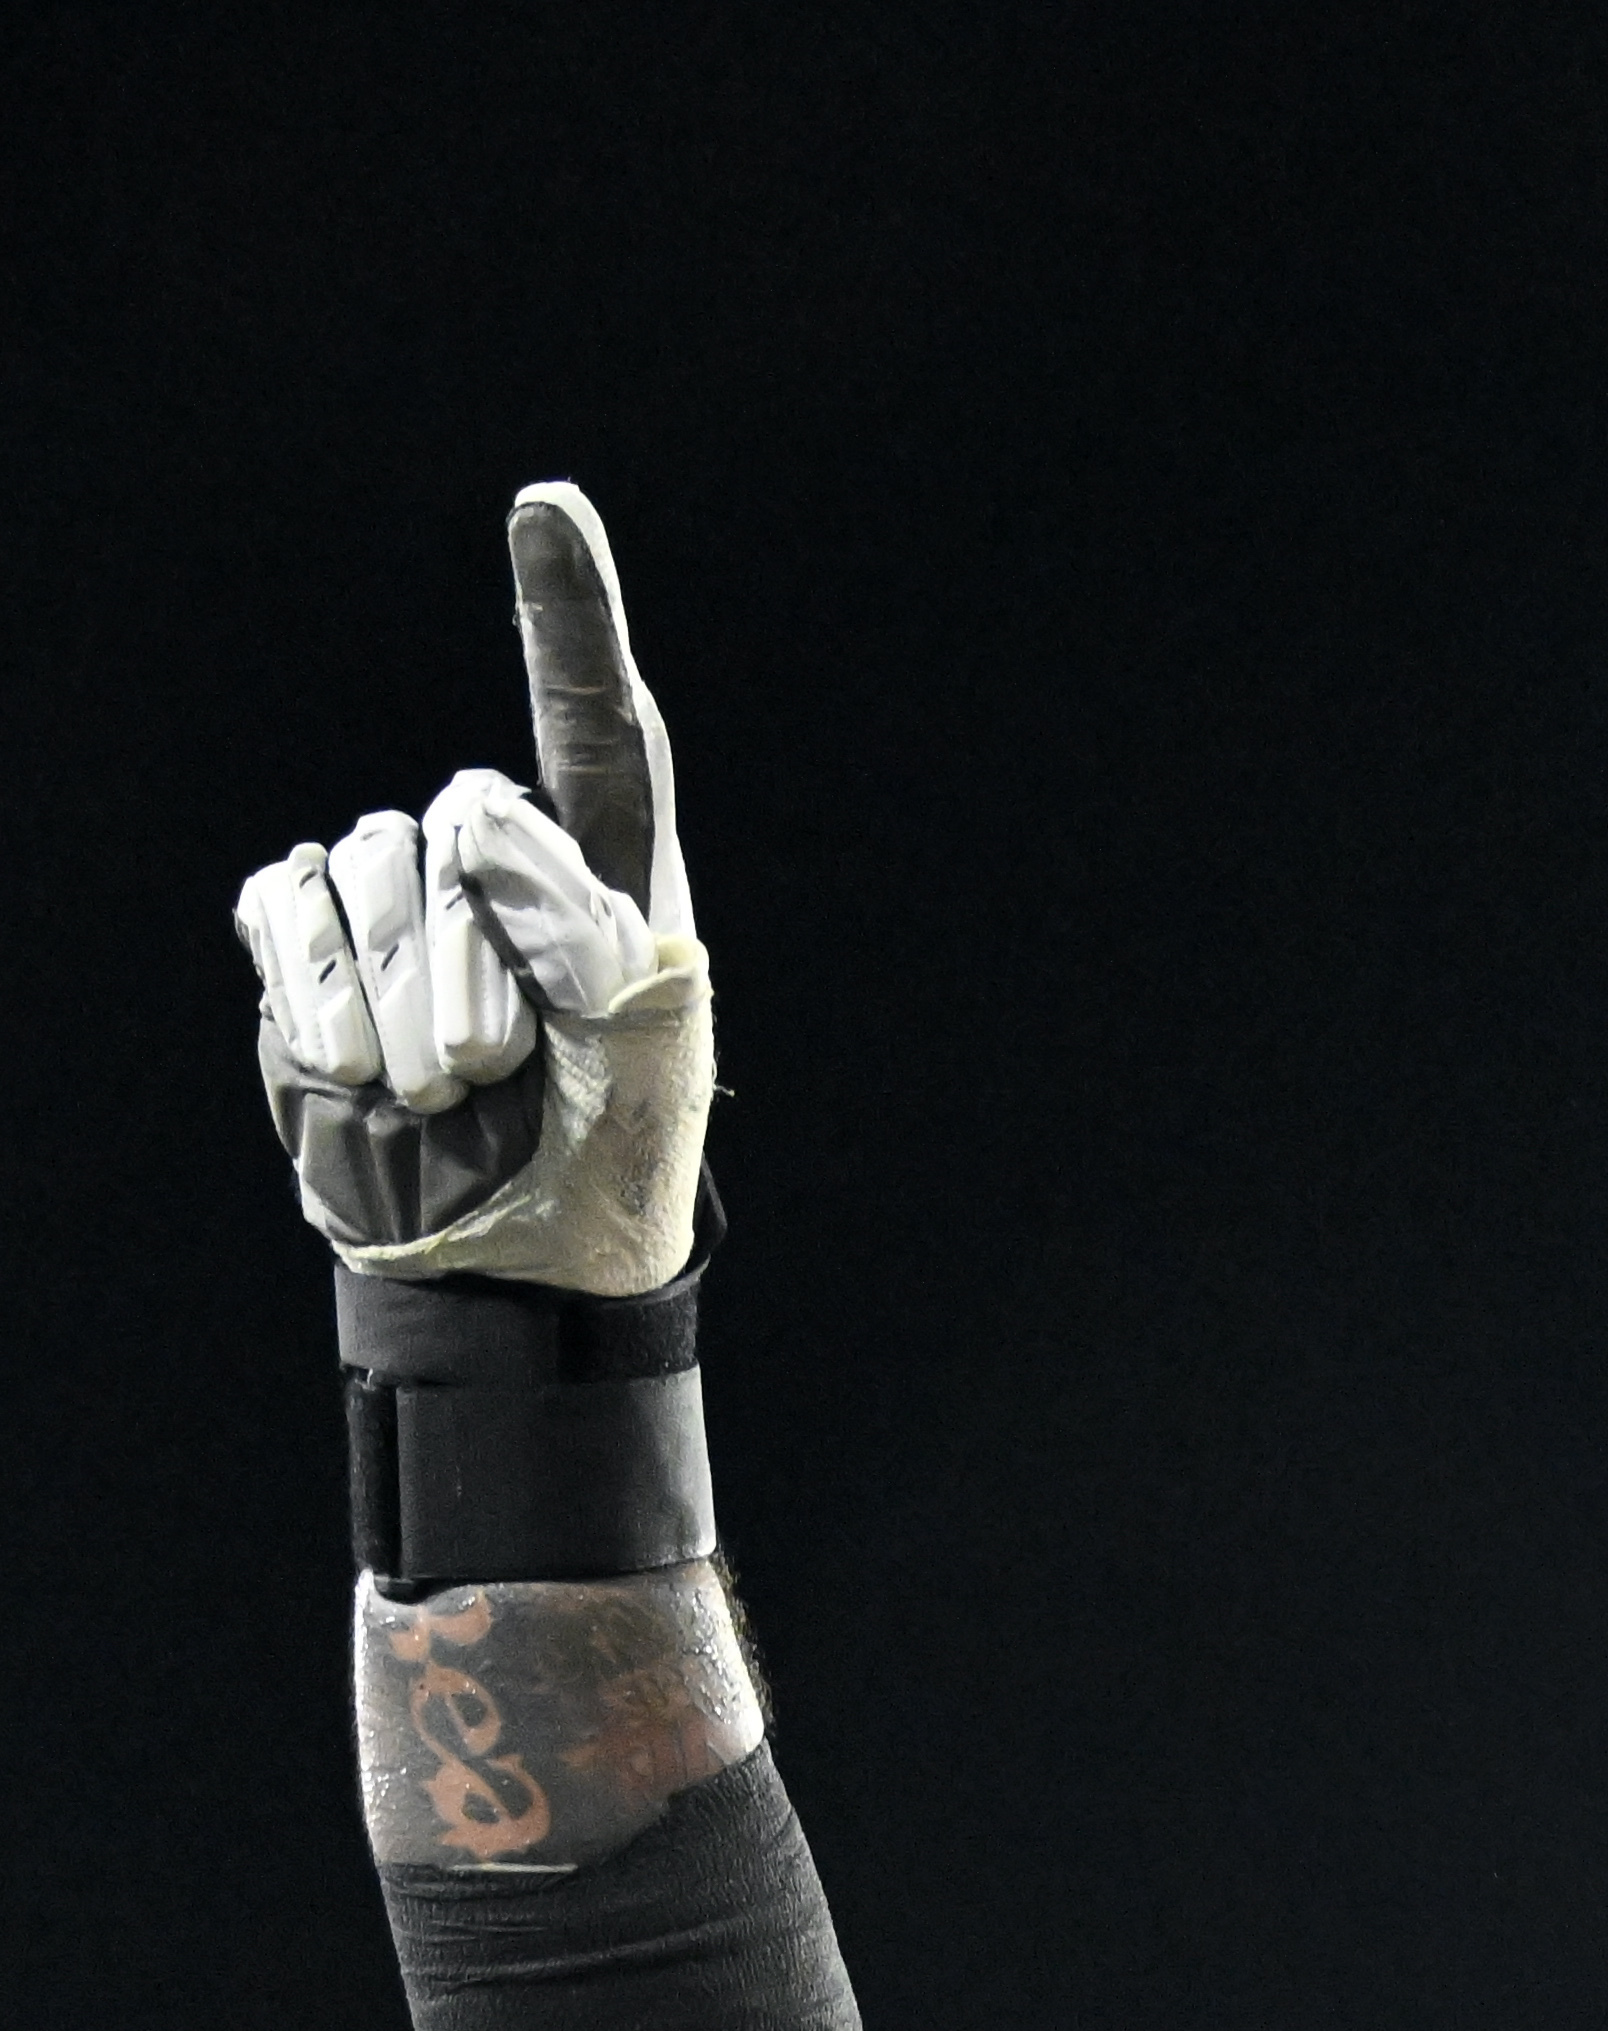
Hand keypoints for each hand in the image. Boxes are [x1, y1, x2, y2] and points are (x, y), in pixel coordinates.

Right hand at [233, 485, 708, 1290]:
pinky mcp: (308, 946)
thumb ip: (595, 924)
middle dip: (476, 964)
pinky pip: (281, 909)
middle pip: (461, 823)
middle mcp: (501, 858)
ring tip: (447, 1092)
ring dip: (403, 1000)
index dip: (570, 614)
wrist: (514, 1264)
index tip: (548, 510)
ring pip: (367, 867)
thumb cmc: (605, 1152)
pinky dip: (316, 995)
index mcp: (614, 871)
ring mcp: (396, 896)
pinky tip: (359, 1068)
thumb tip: (480, 819)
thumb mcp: (647, 1050)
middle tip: (505, 1073)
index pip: (598, 725)